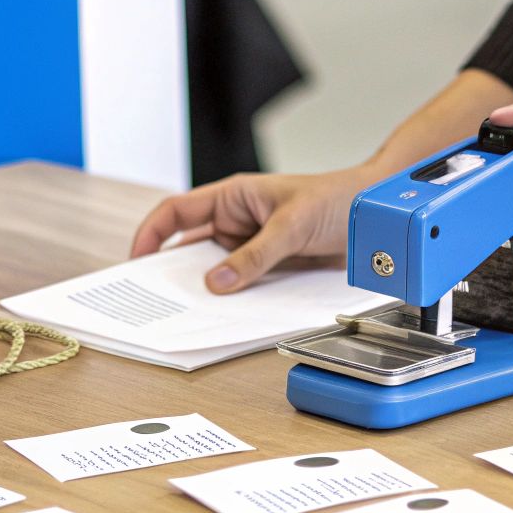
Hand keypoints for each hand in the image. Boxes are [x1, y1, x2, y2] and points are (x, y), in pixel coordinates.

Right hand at [129, 168, 376, 293]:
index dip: (151, 234)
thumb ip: (255, 255)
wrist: (376, 216)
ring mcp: (251, 247)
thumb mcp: (293, 224)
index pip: (177, 212)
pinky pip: (243, 285)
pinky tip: (226, 315)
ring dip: (204, 290)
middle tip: (153, 298)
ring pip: (215, 271)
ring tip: (186, 312)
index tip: (136, 261)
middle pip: (190, 247)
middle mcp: (237, 221)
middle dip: (171, 270)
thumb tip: (217, 282)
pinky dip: (233, 299)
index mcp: (233, 197)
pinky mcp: (269, 268)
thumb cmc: (338, 199)